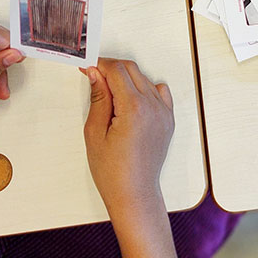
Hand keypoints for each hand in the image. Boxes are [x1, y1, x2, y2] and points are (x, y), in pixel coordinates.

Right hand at [82, 59, 174, 216]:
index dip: (100, 65)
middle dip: (111, 69)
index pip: (117, 70)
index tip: (89, 67)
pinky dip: (145, 89)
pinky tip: (131, 101)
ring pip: (144, 79)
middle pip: (131, 69)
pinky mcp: (168, 119)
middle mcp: (153, 106)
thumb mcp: (94, 132)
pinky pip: (159, 92)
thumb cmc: (112, 171)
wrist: (134, 193)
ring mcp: (163, 112)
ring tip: (110, 96)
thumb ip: (98, 98)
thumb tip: (96, 74)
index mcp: (133, 108)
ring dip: (126, 79)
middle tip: (95, 78)